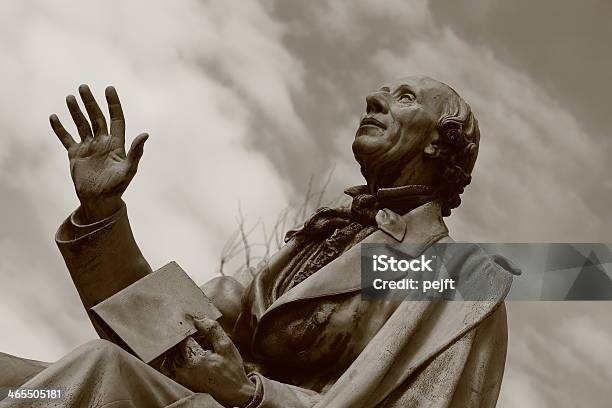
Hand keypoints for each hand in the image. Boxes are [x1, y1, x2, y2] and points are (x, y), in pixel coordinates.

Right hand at [50, 85, 148, 221]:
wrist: (100, 201)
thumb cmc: (117, 187)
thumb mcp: (128, 170)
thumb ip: (136, 152)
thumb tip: (145, 134)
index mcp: (116, 144)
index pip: (116, 119)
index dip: (113, 104)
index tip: (109, 89)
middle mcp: (102, 142)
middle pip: (96, 117)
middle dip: (90, 102)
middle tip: (83, 87)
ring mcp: (88, 147)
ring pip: (81, 124)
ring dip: (75, 111)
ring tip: (70, 97)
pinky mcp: (75, 154)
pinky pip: (66, 138)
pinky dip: (60, 128)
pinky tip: (54, 117)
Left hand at [175, 318, 254, 406]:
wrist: (233, 394)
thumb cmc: (231, 371)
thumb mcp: (226, 346)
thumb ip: (212, 330)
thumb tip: (198, 318)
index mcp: (194, 360)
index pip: (183, 337)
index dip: (189, 327)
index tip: (193, 321)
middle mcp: (182, 369)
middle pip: (175, 345)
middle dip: (184, 336)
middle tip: (196, 332)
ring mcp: (180, 376)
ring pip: (172, 354)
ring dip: (181, 346)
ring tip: (196, 343)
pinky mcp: (180, 380)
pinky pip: (172, 364)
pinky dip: (178, 355)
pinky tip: (192, 352)